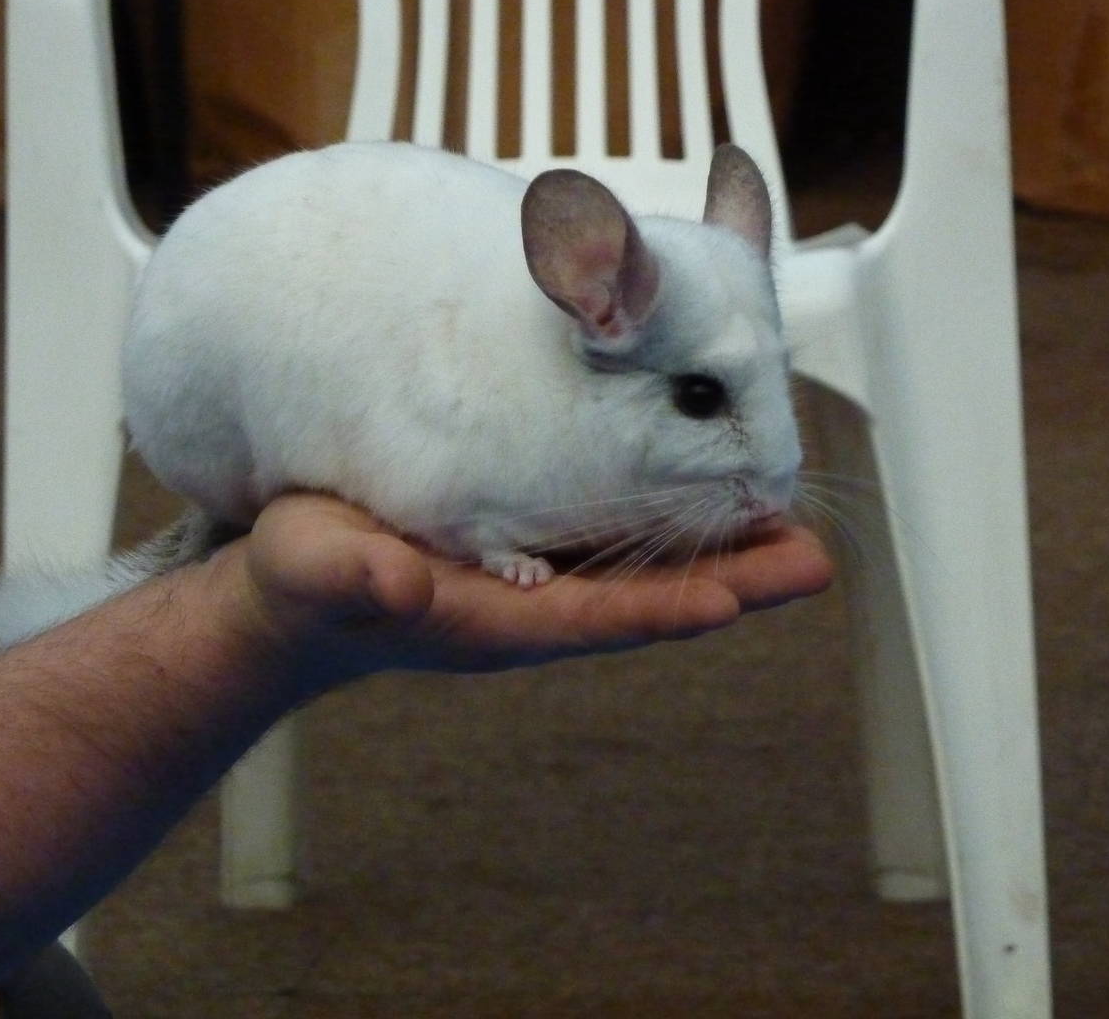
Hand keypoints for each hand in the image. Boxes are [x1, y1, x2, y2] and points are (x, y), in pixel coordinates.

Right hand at [224, 492, 832, 691]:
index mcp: (494, 620)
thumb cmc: (302, 581)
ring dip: (720, 549)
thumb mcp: (315, 569)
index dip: (668, 607)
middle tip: (813, 560)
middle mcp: (534, 603)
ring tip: (793, 525)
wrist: (295, 585)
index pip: (598, 617)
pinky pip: (619, 533)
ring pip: (646, 566)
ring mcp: (539, 576)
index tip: (735, 599)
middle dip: (732, 580)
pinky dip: (672, 515)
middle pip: (649, 598)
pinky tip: (711, 488)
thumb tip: (401, 583)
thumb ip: (354, 575)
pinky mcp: (533, 542)